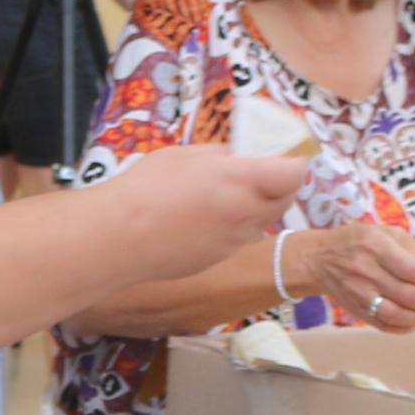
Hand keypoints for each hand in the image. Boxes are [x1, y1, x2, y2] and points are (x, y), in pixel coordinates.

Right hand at [103, 144, 306, 270]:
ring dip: (253, 208)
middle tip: (258, 175)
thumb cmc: (146, 186)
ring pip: (260, 222)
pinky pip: (236, 240)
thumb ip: (220, 156)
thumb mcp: (185, 154)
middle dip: (278, 187)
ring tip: (220, 198)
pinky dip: (229, 229)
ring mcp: (233, 242)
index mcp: (241, 181)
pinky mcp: (217, 259)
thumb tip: (236, 159)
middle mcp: (246, 214)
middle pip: (285, 201)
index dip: (294, 164)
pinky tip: (198, 222)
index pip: (295, 174)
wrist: (119, 236)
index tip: (283, 157)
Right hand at [298, 223, 414, 328]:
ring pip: (396, 314)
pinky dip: (404, 328)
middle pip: (407, 294)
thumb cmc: (357, 243)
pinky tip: (414, 322)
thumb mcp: (385, 233)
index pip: (411, 269)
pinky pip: (383, 326)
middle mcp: (365, 271)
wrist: (319, 260)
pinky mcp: (355, 310)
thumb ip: (413, 249)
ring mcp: (358, 294)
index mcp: (375, 247)